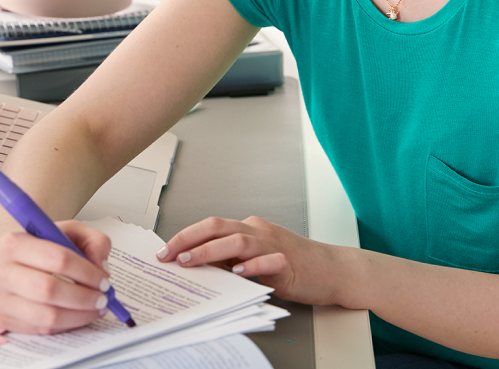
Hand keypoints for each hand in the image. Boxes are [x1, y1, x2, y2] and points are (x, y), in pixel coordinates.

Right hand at [0, 220, 112, 333]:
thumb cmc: (37, 243)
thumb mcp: (66, 229)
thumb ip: (92, 241)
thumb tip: (102, 268)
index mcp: (14, 243)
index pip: (58, 258)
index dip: (86, 272)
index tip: (105, 280)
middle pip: (49, 290)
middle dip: (83, 297)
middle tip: (104, 298)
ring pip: (45, 315)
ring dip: (78, 316)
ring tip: (96, 309)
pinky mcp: (0, 320)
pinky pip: (39, 329)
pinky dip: (65, 325)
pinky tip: (78, 316)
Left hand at [156, 216, 340, 305]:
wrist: (333, 269)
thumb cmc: (296, 264)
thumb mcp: (258, 256)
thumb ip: (233, 258)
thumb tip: (200, 265)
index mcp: (250, 229)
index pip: (211, 226)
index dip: (186, 236)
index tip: (165, 250)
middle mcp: (258, 232)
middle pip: (218, 226)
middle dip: (189, 240)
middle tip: (169, 255)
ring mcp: (274, 245)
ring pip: (238, 240)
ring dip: (210, 250)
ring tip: (191, 261)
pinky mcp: (289, 263)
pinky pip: (268, 260)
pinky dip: (251, 265)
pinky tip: (238, 273)